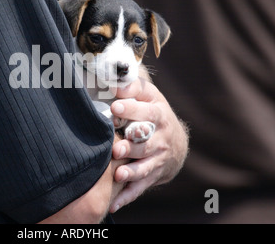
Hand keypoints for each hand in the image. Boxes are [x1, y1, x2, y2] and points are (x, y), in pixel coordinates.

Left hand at [109, 77, 188, 212]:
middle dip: (132, 146)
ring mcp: (157, 159)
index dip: (131, 109)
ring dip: (132, 171)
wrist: (174, 141)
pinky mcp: (152, 175)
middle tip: (116, 148)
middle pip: (146, 143)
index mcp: (159, 115)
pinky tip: (114, 204)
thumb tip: (115, 83)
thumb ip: (133, 88)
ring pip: (145, 167)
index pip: (147, 112)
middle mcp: (160, 139)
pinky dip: (128, 196)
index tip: (115, 107)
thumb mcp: (149, 96)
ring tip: (119, 175)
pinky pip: (140, 187)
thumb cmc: (153, 112)